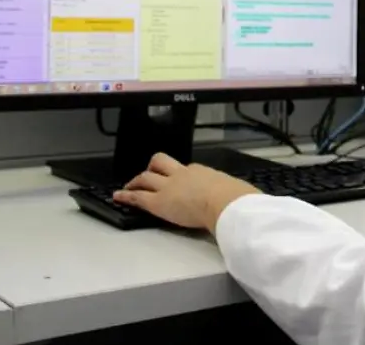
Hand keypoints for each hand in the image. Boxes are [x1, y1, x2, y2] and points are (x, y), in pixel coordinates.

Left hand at [113, 153, 260, 231]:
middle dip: (153, 167)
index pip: (186, 170)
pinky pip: (137, 197)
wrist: (227, 203)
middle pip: (161, 162)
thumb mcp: (237, 191)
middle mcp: (182, 175)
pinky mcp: (158, 203)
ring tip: (128, 186)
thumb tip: (247, 199)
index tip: (177, 179)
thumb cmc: (236, 198)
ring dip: (136, 181)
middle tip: (147, 174)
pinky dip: (126, 197)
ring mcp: (168, 187)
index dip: (178, 175)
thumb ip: (235, 194)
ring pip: (146, 176)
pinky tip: (117, 197)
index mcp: (202, 172)